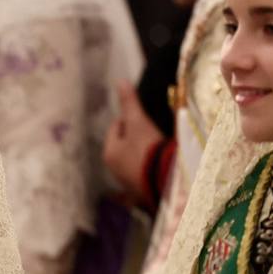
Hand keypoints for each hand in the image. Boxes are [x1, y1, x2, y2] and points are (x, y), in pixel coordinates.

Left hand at [102, 82, 163, 206]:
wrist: (164, 183)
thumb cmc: (148, 149)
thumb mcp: (138, 122)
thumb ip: (129, 103)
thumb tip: (120, 81)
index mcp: (109, 152)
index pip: (116, 128)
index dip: (130, 119)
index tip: (144, 117)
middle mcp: (113, 170)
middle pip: (125, 145)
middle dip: (137, 137)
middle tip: (154, 131)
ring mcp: (128, 183)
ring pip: (135, 160)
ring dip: (144, 153)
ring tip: (160, 146)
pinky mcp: (142, 192)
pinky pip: (145, 172)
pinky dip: (151, 166)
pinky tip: (162, 163)